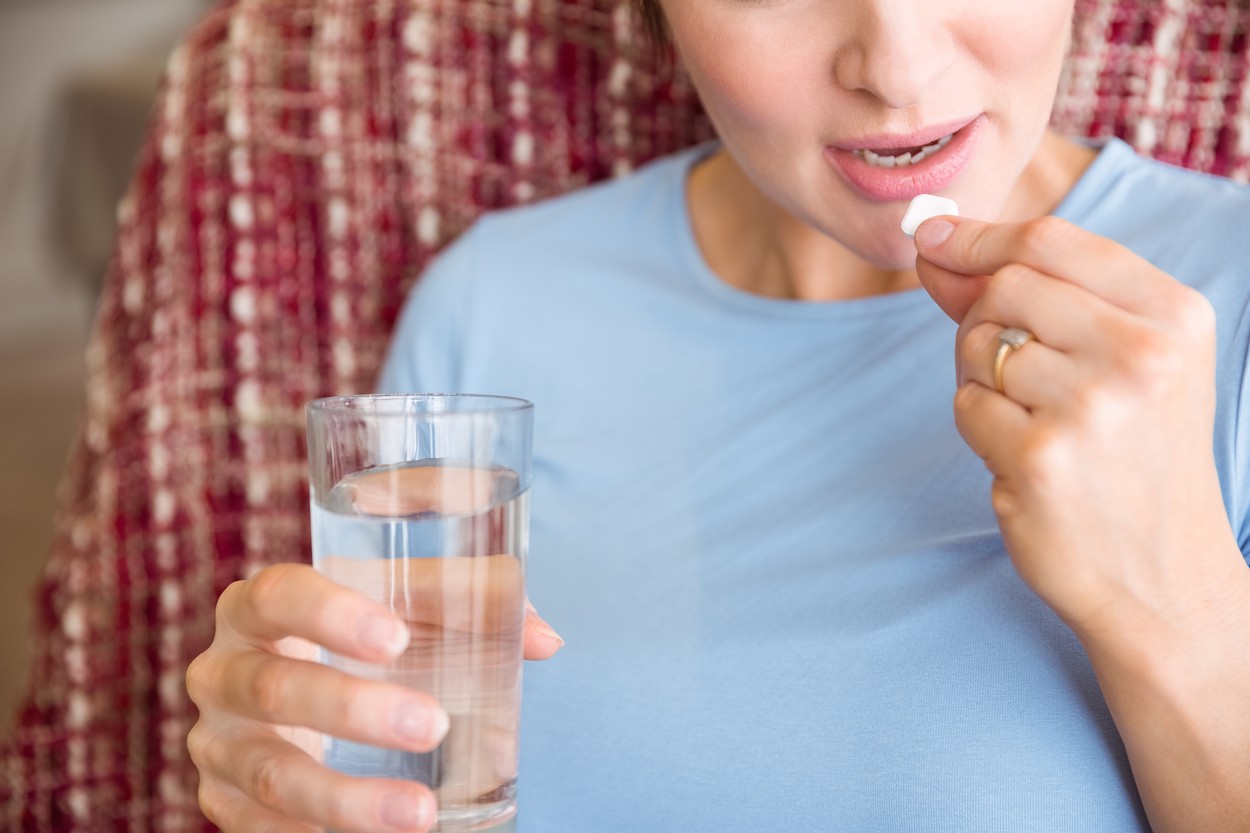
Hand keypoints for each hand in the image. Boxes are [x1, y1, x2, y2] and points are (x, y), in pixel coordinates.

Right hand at [186, 563, 563, 832]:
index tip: (395, 639)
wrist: (295, 693)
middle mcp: (223, 671)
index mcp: (258, 606)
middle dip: (355, 710)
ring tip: (422, 814)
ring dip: (349, 799)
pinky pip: (263, 829)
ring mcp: (217, 743)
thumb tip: (544, 640)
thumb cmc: (360, 638)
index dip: (331, 614)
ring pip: (274, 774)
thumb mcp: (402, 611)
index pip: (280, 596)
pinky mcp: (225, 801)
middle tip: (434, 724)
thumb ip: (469, 606)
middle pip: (276, 688)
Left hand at [913, 215, 1242, 640]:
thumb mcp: (1124, 363)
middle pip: (1005, 286)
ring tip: (1036, 422)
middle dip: (981, 319)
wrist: (1164, 579)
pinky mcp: (1039, 458)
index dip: (977, 236)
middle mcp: (1140, 354)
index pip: (1051, 241)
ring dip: (984, 380)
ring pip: (978, 346)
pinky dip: (980, 428)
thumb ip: (1038, 295)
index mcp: (1174, 316)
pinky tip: (1025, 459)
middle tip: (1011, 371)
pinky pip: (967, 406)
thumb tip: (936, 244)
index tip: (930, 238)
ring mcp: (1090, 407)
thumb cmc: (1136, 460)